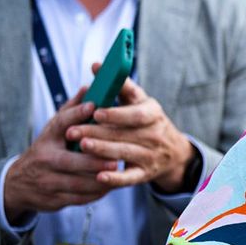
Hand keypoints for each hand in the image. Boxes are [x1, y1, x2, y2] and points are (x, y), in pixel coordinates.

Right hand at [4, 90, 118, 220]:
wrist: (18, 183)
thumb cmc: (47, 149)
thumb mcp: (54, 130)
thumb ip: (72, 110)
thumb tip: (90, 87)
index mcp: (47, 138)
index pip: (60, 123)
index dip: (76, 114)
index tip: (93, 106)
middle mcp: (45, 159)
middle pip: (70, 161)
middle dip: (93, 161)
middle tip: (114, 158)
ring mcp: (47, 181)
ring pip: (76, 183)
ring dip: (99, 180)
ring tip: (116, 172)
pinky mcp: (53, 199)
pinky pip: (78, 198)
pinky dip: (95, 193)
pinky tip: (109, 186)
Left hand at [65, 69, 194, 192]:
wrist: (172, 151)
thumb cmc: (146, 120)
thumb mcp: (139, 101)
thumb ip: (119, 85)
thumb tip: (96, 66)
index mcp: (152, 112)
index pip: (136, 112)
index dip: (116, 113)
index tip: (96, 111)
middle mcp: (154, 133)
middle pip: (125, 133)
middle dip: (97, 132)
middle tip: (73, 131)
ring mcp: (151, 154)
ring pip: (125, 152)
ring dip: (103, 150)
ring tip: (82, 146)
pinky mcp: (145, 173)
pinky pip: (130, 177)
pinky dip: (115, 178)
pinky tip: (99, 177)